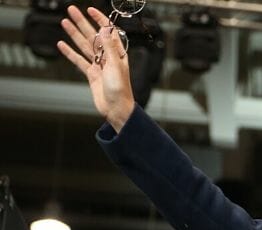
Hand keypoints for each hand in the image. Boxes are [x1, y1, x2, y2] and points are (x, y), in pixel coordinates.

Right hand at [56, 5, 135, 131]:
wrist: (116, 109)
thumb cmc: (121, 90)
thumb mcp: (115, 66)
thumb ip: (108, 47)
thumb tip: (105, 29)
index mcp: (117, 54)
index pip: (108, 32)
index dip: (100, 20)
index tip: (90, 10)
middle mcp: (107, 58)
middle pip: (92, 36)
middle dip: (82, 22)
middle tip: (71, 10)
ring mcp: (99, 65)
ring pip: (84, 46)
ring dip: (74, 34)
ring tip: (64, 22)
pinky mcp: (91, 74)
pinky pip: (79, 60)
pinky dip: (70, 52)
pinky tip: (62, 44)